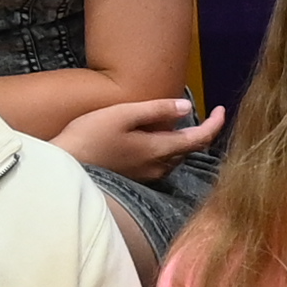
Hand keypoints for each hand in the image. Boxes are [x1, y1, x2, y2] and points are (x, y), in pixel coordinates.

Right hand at [56, 93, 223, 185]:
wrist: (65, 169)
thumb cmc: (90, 137)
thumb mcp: (123, 115)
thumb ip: (156, 110)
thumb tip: (187, 107)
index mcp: (160, 150)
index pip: (200, 139)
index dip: (216, 124)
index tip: (222, 109)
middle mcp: (160, 168)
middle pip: (188, 149)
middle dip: (197, 130)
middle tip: (197, 111)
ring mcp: (148, 177)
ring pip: (174, 156)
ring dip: (179, 140)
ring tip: (171, 121)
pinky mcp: (136, 180)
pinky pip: (160, 162)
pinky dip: (164, 148)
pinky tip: (150, 137)